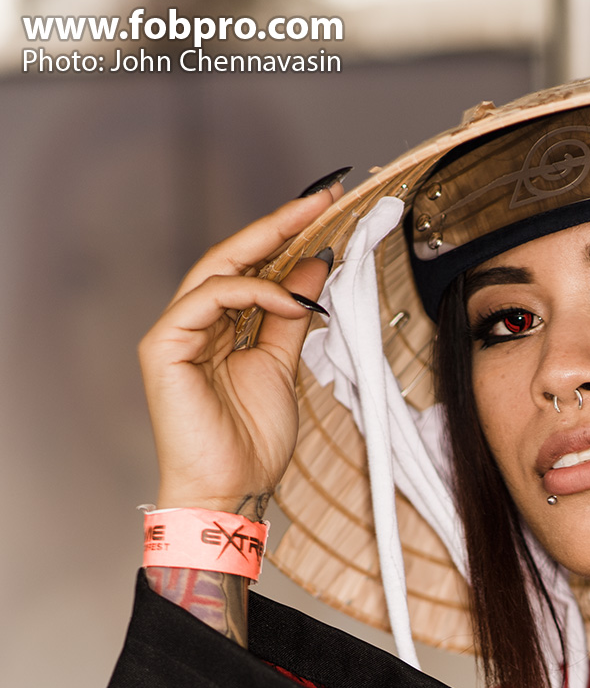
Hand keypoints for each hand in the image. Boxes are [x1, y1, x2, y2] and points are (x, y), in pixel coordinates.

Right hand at [138, 184, 343, 516]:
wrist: (230, 491)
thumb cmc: (250, 445)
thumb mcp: (284, 367)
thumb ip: (292, 315)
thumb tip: (313, 265)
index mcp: (219, 328)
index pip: (251, 268)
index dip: (286, 235)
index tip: (327, 208)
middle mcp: (193, 323)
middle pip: (233, 256)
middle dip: (280, 222)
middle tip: (324, 196)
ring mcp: (175, 331)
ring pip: (219, 268)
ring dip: (270, 249)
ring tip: (313, 240)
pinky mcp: (164, 344)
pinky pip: (209, 297)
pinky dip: (252, 292)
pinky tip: (288, 299)